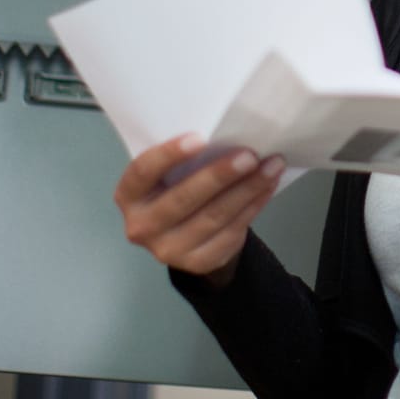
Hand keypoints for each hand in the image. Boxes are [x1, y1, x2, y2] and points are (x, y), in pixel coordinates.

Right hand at [115, 133, 284, 286]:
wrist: (186, 237)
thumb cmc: (177, 189)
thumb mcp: (168, 174)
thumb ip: (183, 160)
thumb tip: (226, 136)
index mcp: (129, 195)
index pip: (142, 172)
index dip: (168, 155)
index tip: (199, 138)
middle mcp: (141, 226)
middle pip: (183, 198)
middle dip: (219, 175)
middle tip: (249, 155)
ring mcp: (168, 250)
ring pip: (213, 216)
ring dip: (247, 189)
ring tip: (271, 166)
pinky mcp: (197, 263)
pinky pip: (230, 232)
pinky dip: (253, 206)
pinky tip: (268, 187)